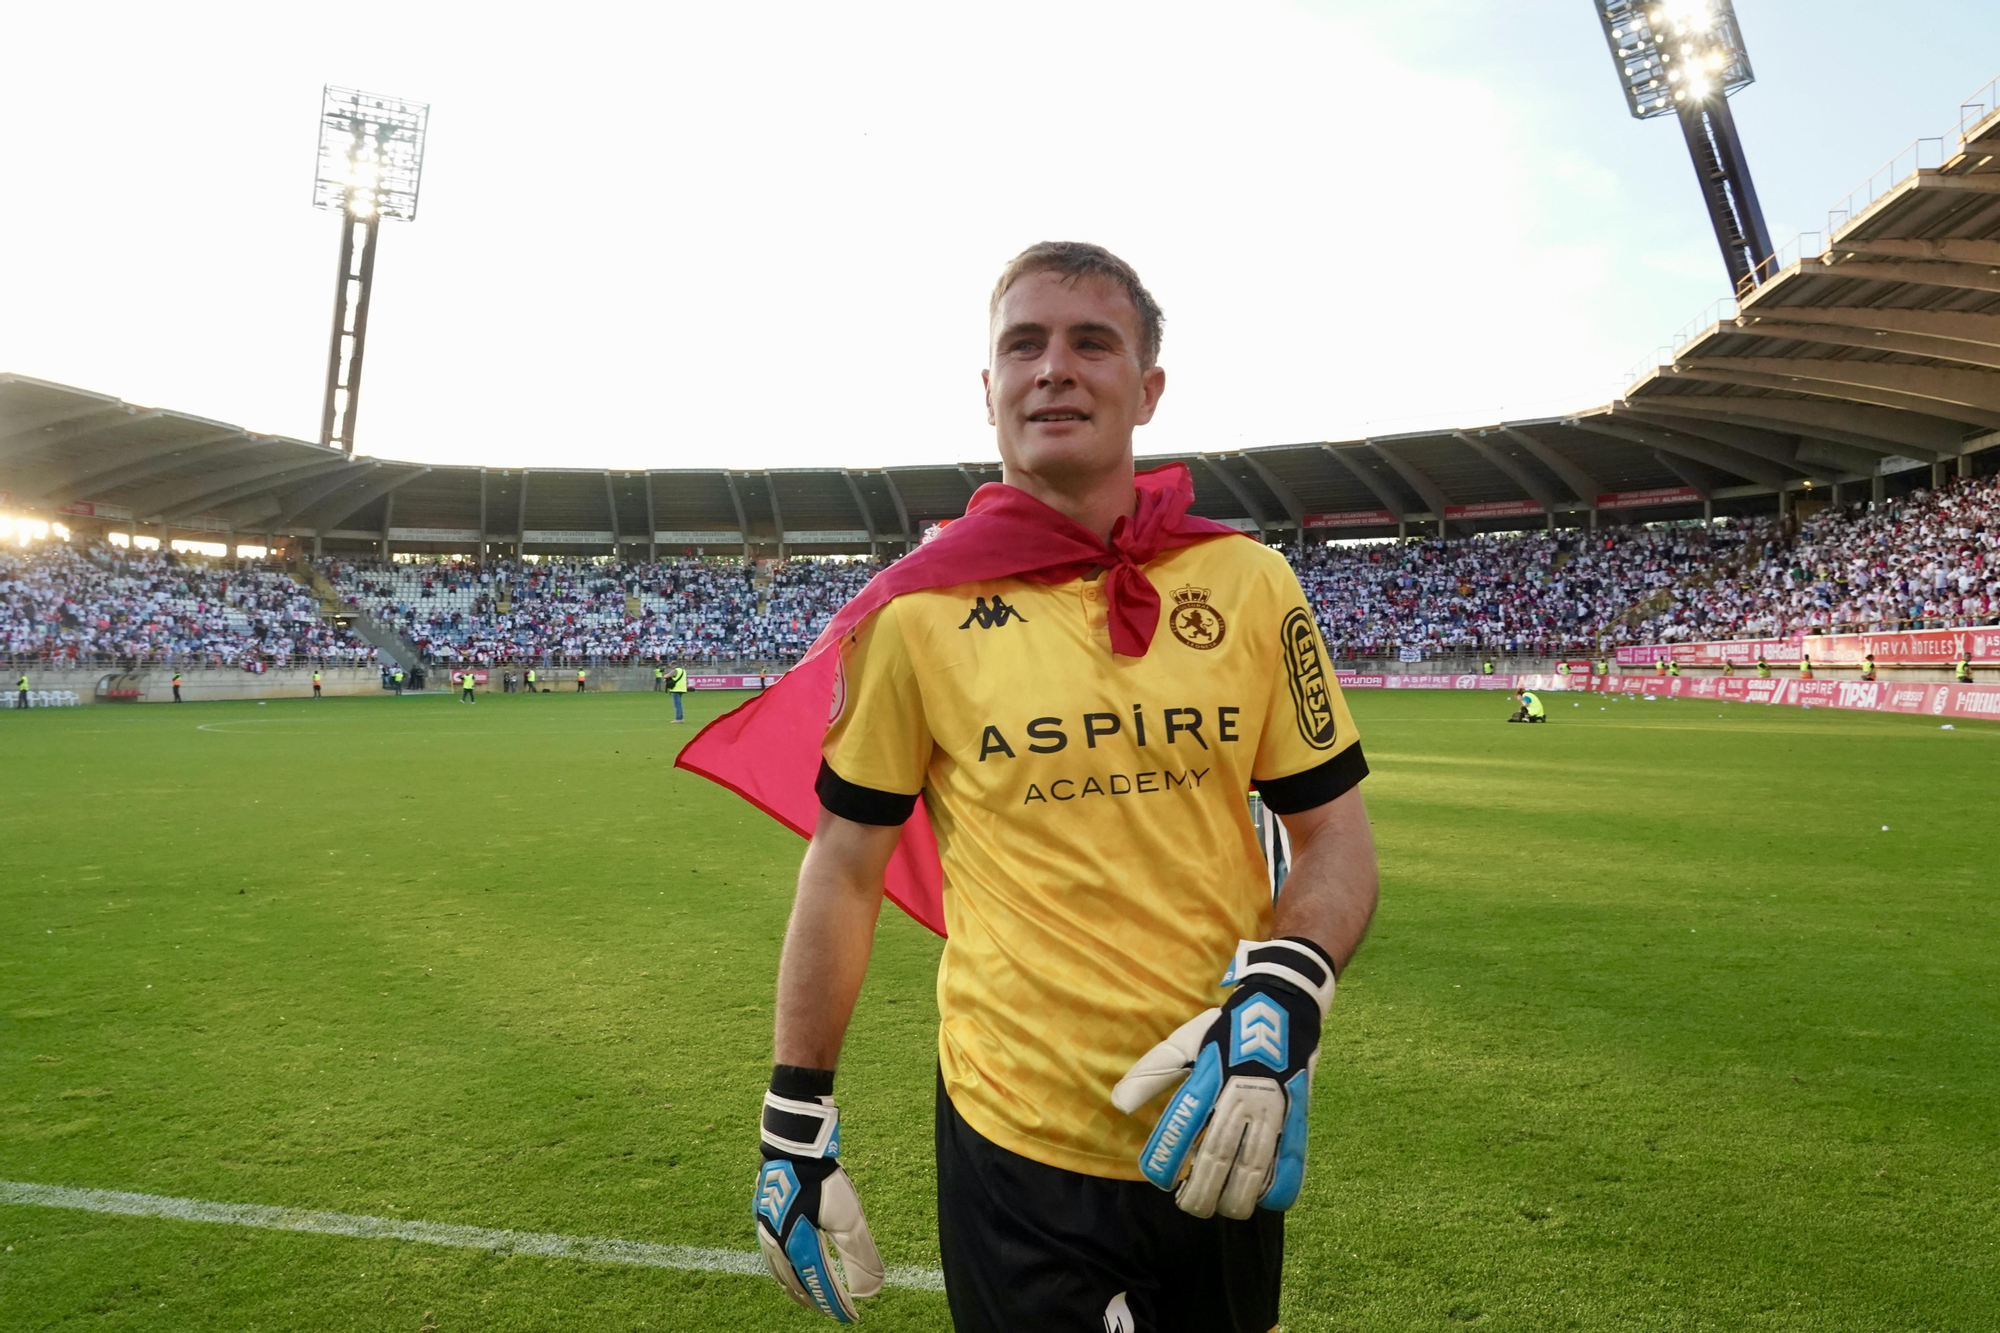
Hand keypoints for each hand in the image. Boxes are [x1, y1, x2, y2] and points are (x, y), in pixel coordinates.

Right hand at [753, 1089, 884, 1320]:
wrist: (794, 1148)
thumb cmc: (823, 1181)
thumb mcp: (849, 1218)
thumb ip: (859, 1254)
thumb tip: (873, 1289)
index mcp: (799, 1248)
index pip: (821, 1287)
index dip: (837, 1305)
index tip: (853, 1318)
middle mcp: (778, 1247)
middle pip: (797, 1286)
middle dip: (817, 1302)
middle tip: (835, 1311)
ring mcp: (767, 1235)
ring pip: (780, 1276)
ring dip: (797, 1291)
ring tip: (809, 1298)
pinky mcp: (763, 1222)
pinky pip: (771, 1260)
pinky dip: (782, 1274)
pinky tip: (788, 1269)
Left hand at [1112, 937, 1334, 1218]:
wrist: (1282, 1006)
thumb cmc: (1225, 1029)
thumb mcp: (1184, 1042)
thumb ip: (1152, 1073)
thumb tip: (1119, 1105)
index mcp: (1209, 1076)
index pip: (1183, 1124)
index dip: (1168, 1156)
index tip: (1158, 1178)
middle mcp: (1240, 1095)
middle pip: (1219, 1153)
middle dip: (1202, 1188)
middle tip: (1188, 1205)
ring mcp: (1272, 1108)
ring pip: (1255, 1163)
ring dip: (1237, 1194)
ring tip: (1222, 1210)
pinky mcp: (1297, 1114)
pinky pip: (1292, 1157)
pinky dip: (1280, 1184)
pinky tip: (1264, 1200)